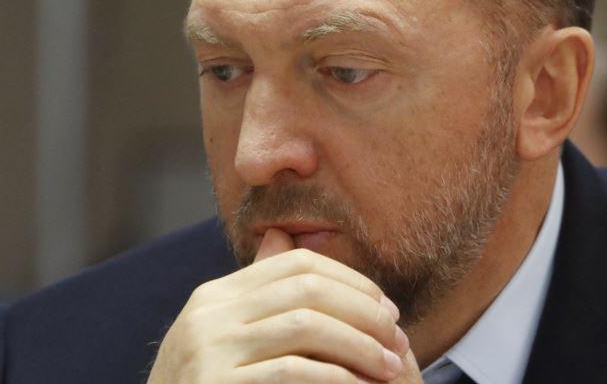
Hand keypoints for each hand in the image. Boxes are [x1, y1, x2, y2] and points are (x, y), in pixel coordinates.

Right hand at [147, 228, 418, 382]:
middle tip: (397, 338)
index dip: (351, 281)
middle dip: (364, 311)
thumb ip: (260, 297)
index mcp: (216, 296)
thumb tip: (282, 236)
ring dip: (359, 345)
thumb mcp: (226, 340)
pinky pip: (291, 370)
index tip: (387, 309)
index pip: (297, 264)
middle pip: (307, 289)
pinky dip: (336, 377)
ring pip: (306, 325)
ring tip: (389, 366)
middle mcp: (209, 313)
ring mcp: (209, 349)